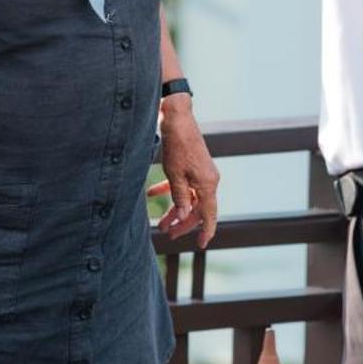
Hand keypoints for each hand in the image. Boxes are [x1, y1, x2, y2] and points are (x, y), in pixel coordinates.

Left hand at [148, 96, 219, 245]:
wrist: (177, 118)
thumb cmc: (177, 146)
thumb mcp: (175, 175)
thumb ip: (180, 198)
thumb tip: (184, 216)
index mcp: (208, 184)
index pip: (210, 214)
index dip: (205, 231)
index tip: (200, 245)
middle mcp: (209, 180)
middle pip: (198, 209)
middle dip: (183, 223)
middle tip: (167, 233)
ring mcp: (201, 172)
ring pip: (190, 198)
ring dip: (175, 209)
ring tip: (160, 222)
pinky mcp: (192, 166)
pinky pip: (184, 184)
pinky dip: (170, 191)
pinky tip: (152, 194)